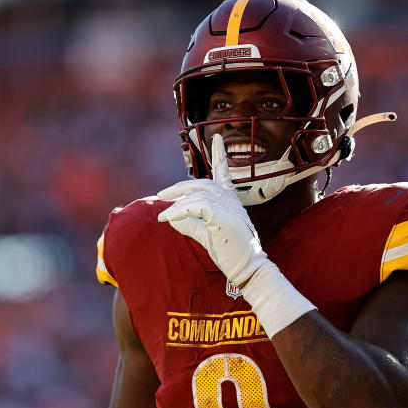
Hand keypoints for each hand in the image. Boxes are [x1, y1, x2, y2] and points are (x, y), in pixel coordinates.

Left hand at [157, 134, 267, 285]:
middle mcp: (231, 200)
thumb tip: (173, 218)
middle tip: (161, 194)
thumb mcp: (207, 236)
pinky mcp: (224, 216)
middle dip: (179, 187)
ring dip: (175, 204)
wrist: (247, 269)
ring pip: (197, 195)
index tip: (217, 138)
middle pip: (202, 183)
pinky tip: (169, 219)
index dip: (220, 156)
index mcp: (230, 202)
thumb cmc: (231, 253)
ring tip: (162, 215)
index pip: (224, 174)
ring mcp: (229, 207)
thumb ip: (191, 225)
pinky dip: (179, 211)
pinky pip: (196, 207)